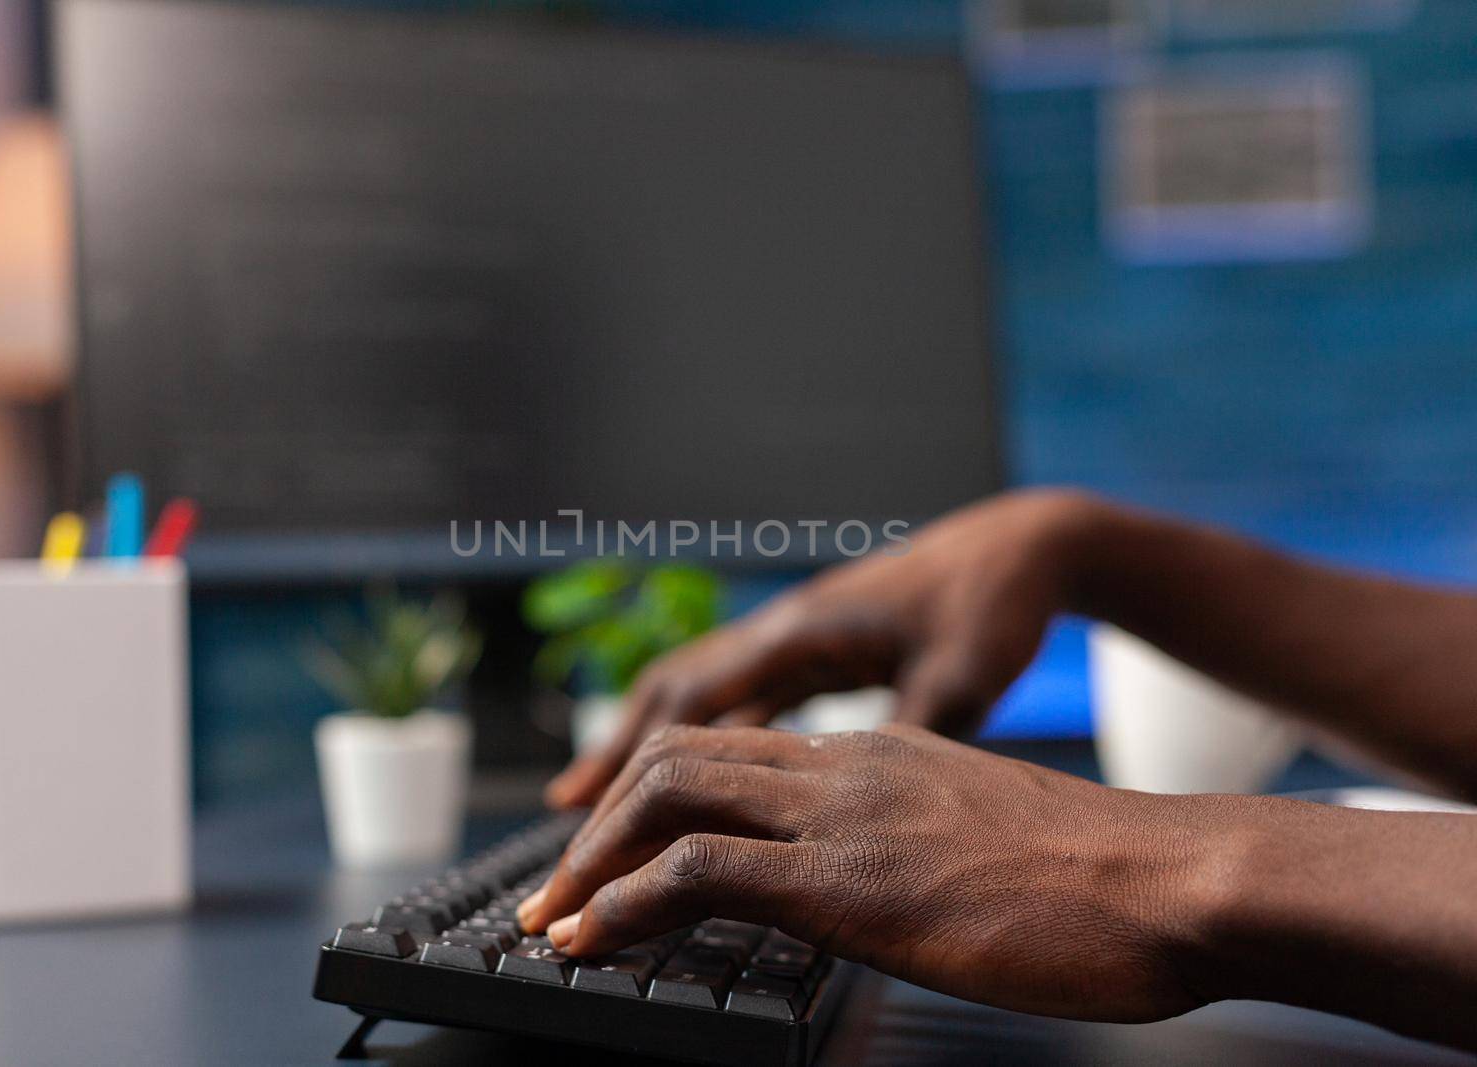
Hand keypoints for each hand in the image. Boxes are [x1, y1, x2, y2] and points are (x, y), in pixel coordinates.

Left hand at [519, 723, 1217, 1022]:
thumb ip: (915, 846)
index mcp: (878, 754)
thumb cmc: (1101, 882)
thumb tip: (878, 889)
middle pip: (677, 756)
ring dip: (591, 860)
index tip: (611, 851)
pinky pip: (699, 872)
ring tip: (553, 919)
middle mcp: (846, 766)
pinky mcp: (849, 878)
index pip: (729, 749)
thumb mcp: (984, 844)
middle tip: (556, 889)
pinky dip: (625, 903)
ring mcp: (843, 815)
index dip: (650, 794)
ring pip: (668, 795)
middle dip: (598, 823)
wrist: (1172, 881)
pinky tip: (594, 942)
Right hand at [546, 489, 1104, 807]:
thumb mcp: (963, 681)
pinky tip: (683, 780)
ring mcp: (792, 638)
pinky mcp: (813, 651)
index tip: (590, 824)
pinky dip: (694, 741)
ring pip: (691, 694)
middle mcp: (780, 630)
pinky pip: (732, 699)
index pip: (691, 708)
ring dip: (638, 744)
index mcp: (801, 633)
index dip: (634, 769)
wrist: (1019, 545)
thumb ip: (905, 738)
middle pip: (670, 697)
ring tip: (590, 801)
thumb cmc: (993, 606)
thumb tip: (861, 806)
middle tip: (561, 821)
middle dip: (613, 758)